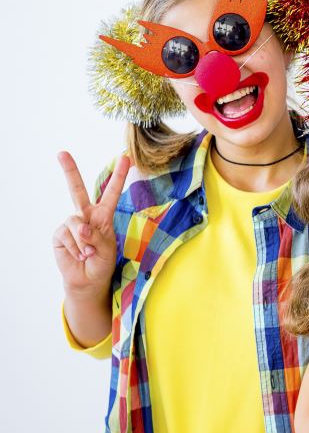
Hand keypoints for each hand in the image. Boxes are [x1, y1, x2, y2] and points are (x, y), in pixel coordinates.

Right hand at [53, 152, 129, 297]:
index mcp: (103, 216)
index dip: (118, 176)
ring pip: (76, 223)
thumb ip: (97, 237)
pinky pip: (67, 236)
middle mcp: (86, 216)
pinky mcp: (60, 234)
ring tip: (89, 254)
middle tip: (62, 153)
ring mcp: (72, 224)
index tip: (125, 158)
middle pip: (77, 190)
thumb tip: (81, 227)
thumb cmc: (102, 263)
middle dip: (69, 171)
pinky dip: (76, 248)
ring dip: (84, 241)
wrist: (87, 280)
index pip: (111, 193)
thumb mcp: (107, 250)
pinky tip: (79, 256)